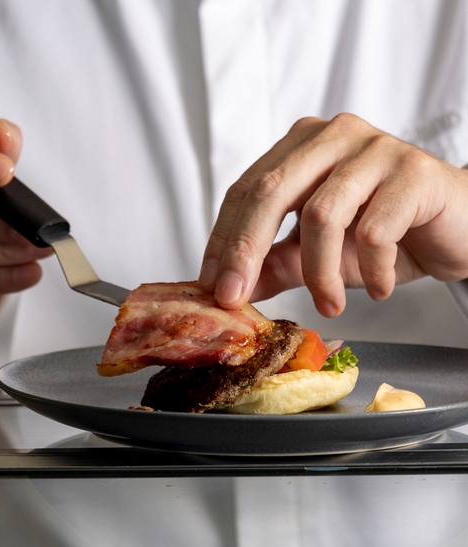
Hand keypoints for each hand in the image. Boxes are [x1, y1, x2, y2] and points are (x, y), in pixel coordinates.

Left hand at [198, 113, 467, 316]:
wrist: (462, 230)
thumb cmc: (389, 233)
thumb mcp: (317, 255)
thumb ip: (272, 264)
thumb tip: (224, 289)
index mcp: (300, 146)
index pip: (245, 190)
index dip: (223, 239)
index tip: (208, 286)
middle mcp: (332, 136)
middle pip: (269, 191)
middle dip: (245, 251)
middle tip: (235, 298)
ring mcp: (374, 147)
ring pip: (321, 214)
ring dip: (318, 272)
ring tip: (329, 305)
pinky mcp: (413, 171)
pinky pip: (373, 229)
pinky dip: (370, 268)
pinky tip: (378, 286)